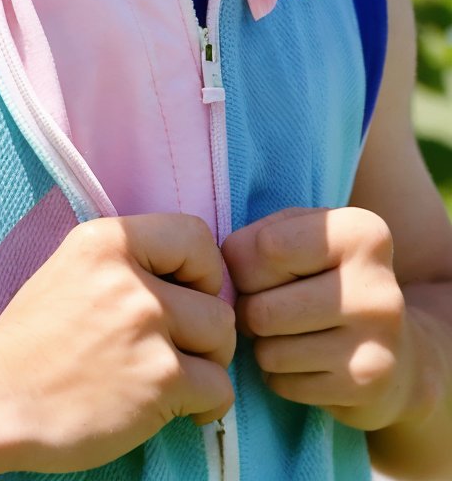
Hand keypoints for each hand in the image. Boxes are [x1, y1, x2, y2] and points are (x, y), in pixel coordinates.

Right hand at [0, 212, 234, 473]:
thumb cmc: (30, 343)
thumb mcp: (71, 271)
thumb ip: (124, 264)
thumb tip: (185, 276)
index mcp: (107, 240)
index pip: (196, 236)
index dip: (201, 271)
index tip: (183, 297)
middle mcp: (131, 277)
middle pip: (216, 298)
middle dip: (205, 330)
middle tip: (177, 350)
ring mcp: (147, 327)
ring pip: (222, 340)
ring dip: (207, 365)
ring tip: (173, 380)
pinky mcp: (160, 379)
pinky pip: (219, 389)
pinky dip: (207, 405)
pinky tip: (180, 410)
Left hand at [223, 205, 414, 430]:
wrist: (398, 354)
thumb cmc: (329, 280)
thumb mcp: (302, 236)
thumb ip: (257, 239)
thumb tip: (220, 275)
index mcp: (361, 233)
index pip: (266, 248)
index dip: (242, 263)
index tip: (257, 270)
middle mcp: (376, 285)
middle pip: (263, 307)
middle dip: (250, 310)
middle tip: (267, 308)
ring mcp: (376, 340)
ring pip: (270, 349)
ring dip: (263, 345)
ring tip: (287, 334)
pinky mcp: (367, 385)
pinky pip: (284, 383)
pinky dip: (280, 375)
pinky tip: (305, 363)